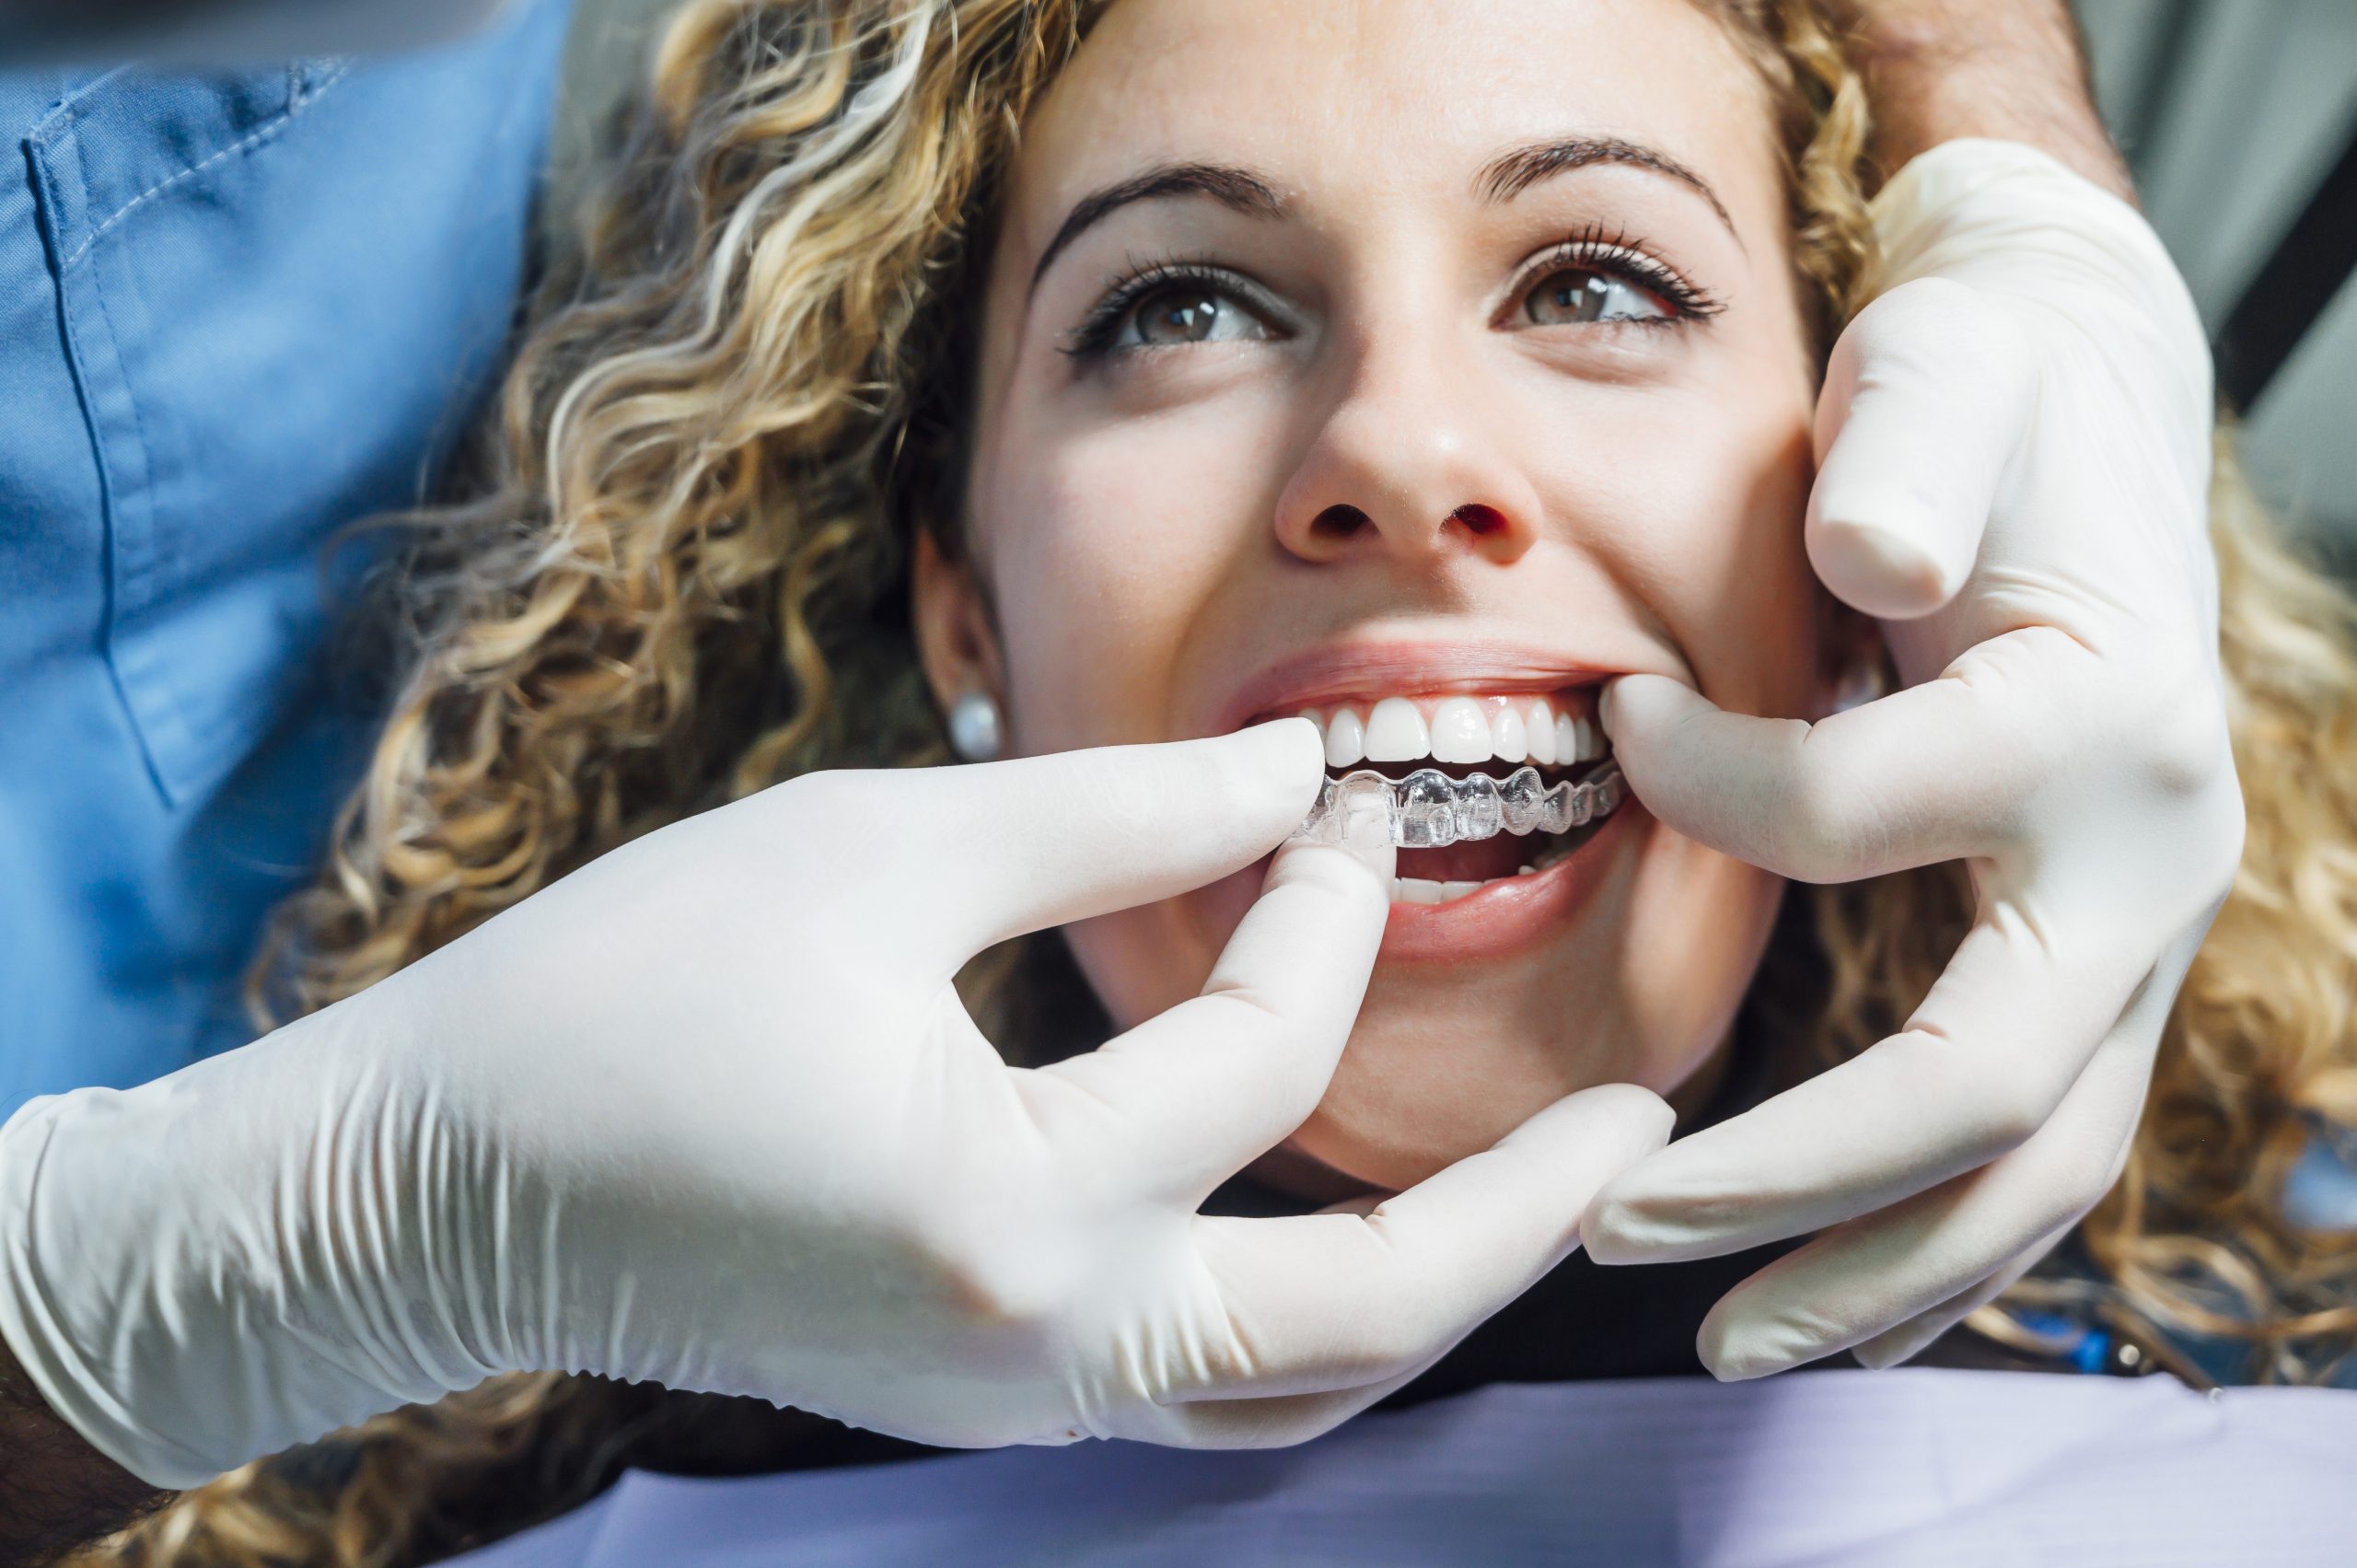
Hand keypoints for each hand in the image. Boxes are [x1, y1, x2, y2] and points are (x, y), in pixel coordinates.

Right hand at [0, 719, 1669, 1485]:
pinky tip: (1344, 1212)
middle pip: (1363, 1319)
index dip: (1317, 896)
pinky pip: (1204, 1386)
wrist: (433, 1186)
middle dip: (1525, 1215)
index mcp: (1016, 1208)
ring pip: (1297, 1390)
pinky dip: (1306, 1310)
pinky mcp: (982, 1400)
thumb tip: (1287, 769)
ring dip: (1433, 1289)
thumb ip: (1105, 816)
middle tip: (1642, 1124)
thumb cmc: (622, 994)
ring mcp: (1014, 1403)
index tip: (1340, 783)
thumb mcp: (876, 851)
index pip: (1255, 1049)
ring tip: (1537, 1191)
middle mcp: (1042, 1349)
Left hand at [1583, 140, 2241, 1376]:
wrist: (2080, 405)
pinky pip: (2030, 1143)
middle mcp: (2150, 858)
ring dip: (1871, 1271)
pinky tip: (1821, 1289)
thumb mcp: (1947, 373)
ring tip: (1722, 1341)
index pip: (1860, 817)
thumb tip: (1874, 568)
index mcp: (2100, 719)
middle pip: (1984, 1088)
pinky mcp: (2092, 966)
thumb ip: (1912, 459)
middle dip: (1790, 1184)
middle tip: (1608, 1227)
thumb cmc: (1984, 392)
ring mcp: (2135, 934)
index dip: (1708, 791)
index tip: (1607, 727)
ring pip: (2032, 1167)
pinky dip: (1928, 1236)